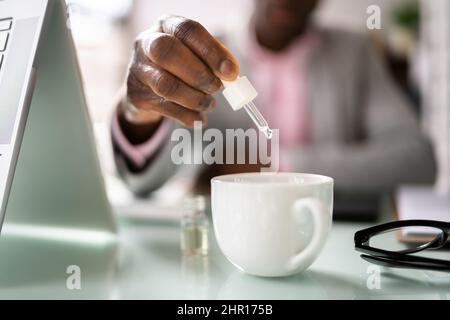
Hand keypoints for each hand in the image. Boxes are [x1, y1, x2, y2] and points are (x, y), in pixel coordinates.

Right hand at [121, 15, 239, 127]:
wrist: (146, 86)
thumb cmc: (179, 65)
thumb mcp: (195, 54)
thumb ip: (213, 60)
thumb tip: (232, 74)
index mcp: (166, 25)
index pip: (188, 31)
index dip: (212, 51)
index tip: (231, 72)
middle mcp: (147, 42)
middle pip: (168, 52)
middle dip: (198, 74)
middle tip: (216, 88)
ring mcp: (138, 69)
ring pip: (166, 85)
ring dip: (194, 99)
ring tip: (210, 105)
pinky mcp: (136, 95)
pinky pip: (165, 108)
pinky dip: (187, 116)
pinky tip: (199, 118)